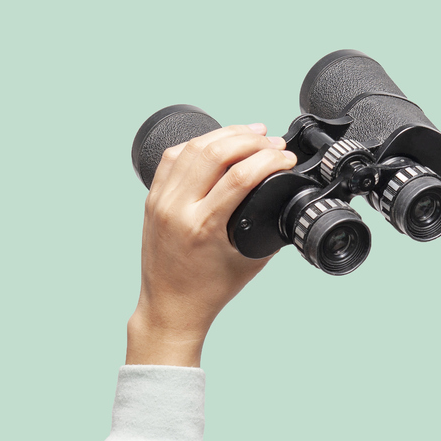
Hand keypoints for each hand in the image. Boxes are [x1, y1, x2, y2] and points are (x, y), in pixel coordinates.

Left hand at [126, 122, 297, 366]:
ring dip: (227, 135)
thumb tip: (286, 197)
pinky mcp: (153, 197)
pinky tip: (217, 142)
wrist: (171, 306)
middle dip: (251, 140)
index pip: (241, 175)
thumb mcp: (250, 259)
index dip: (270, 159)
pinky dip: (199, 144)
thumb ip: (269, 226)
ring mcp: (161, 200)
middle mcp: (177, 208)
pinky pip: (173, 157)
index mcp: (203, 226)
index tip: (287, 158)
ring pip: (193, 147)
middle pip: (215, 151)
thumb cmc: (209, 290)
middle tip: (273, 142)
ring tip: (252, 134)